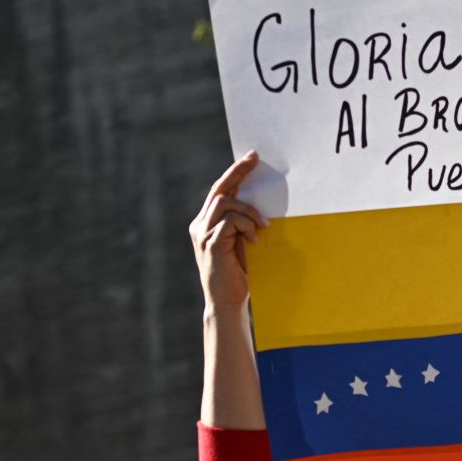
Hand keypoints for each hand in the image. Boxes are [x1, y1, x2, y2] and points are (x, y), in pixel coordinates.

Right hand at [191, 152, 267, 312]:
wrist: (228, 302)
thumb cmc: (238, 275)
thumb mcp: (240, 242)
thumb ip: (242, 223)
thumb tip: (259, 202)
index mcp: (205, 223)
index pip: (219, 191)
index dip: (234, 173)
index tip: (250, 158)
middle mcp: (199, 226)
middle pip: (218, 189)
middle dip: (237, 172)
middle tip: (254, 160)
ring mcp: (202, 234)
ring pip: (225, 203)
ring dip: (248, 211)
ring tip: (262, 226)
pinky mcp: (210, 244)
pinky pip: (229, 221)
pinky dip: (246, 225)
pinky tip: (254, 239)